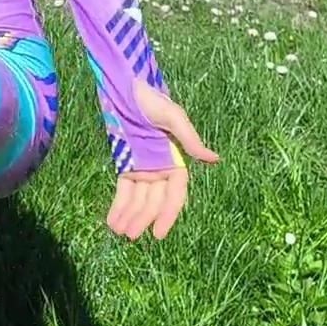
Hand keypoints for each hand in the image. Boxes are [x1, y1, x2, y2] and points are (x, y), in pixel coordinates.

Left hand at [106, 82, 218, 241]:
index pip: (174, 195)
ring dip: (129, 216)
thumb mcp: (174, 117)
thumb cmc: (152, 100)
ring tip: (119, 233)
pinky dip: (118, 205)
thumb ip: (190, 140)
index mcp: (175, 161)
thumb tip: (214, 159)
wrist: (126, 88)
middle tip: (131, 237)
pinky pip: (123, 190)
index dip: (168, 214)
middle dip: (142, 219)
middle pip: (152, 201)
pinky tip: (112, 221)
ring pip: (137, 199)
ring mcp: (142, 168)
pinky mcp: (125, 164)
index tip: (159, 234)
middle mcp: (160, 169)